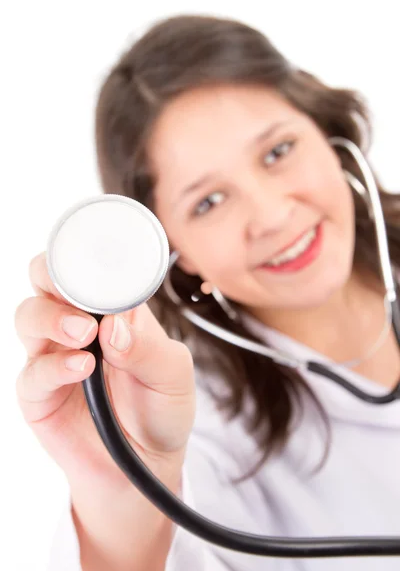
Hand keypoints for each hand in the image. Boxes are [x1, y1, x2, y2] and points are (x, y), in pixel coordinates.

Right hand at [15, 252, 195, 490]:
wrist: (147, 466)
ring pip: (29, 315)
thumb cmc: (162, 410)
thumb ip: (149, 348)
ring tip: (84, 335)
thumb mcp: (174, 375)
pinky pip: (32, 372)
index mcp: (114, 311)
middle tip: (80, 293)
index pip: (91, 270)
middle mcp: (80, 325)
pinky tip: (81, 368)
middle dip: (55, 275)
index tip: (98, 260)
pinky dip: (54, 367)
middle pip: (46, 279)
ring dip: (52, 318)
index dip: (90, 258)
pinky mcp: (39, 394)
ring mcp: (55, 356)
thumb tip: (114, 326)